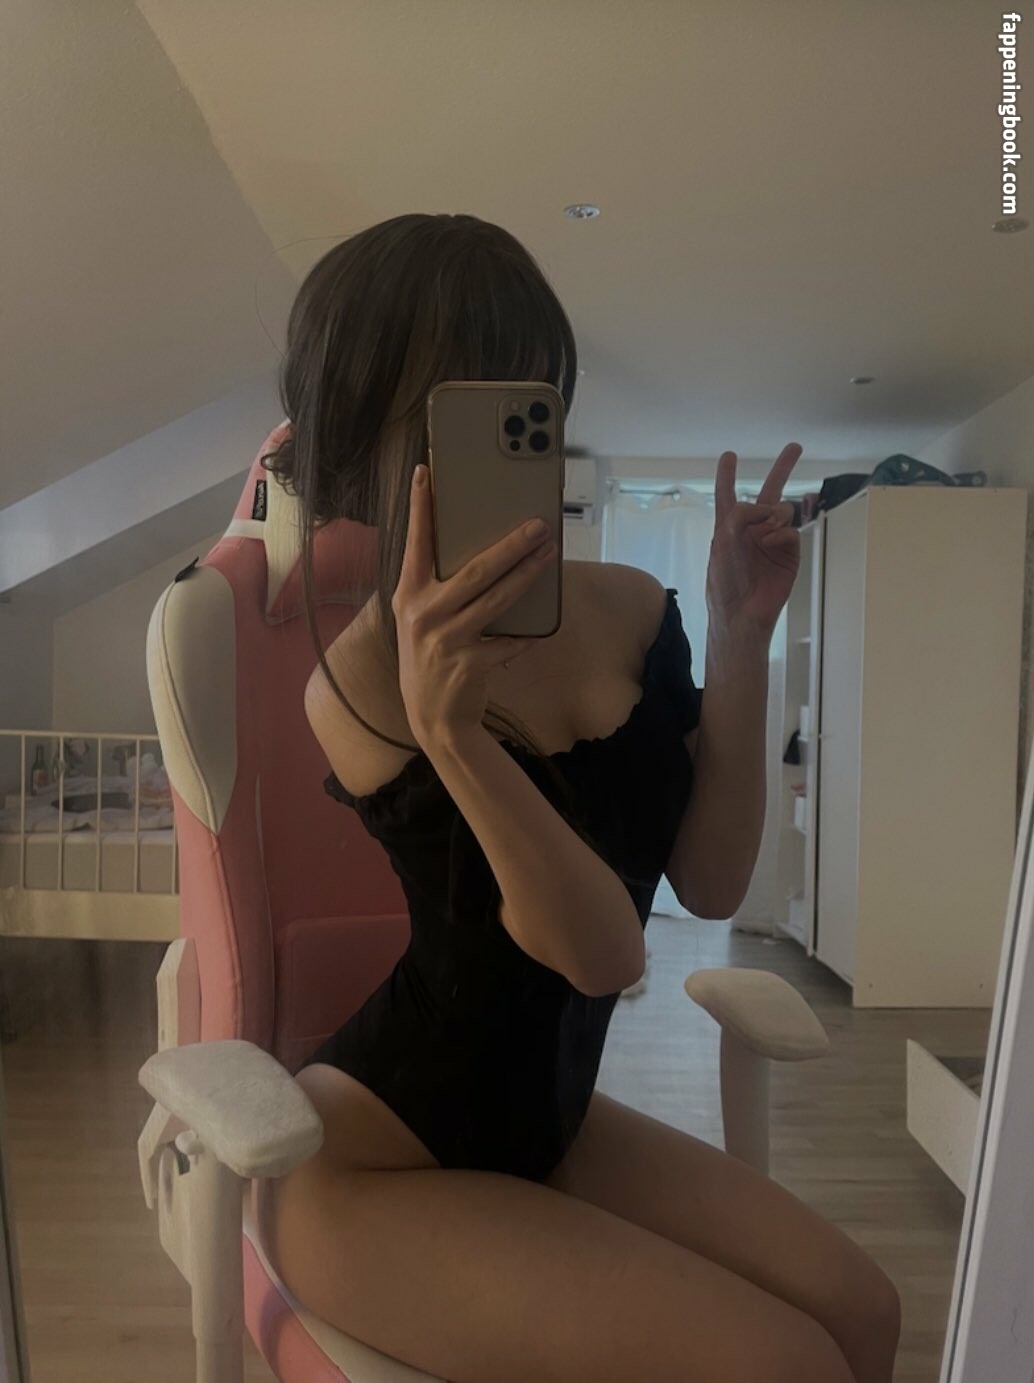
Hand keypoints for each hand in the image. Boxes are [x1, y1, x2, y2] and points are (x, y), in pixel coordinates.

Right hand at [391, 465, 557, 746]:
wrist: (431, 716)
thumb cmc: (431, 657)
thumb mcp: (422, 620)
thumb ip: (439, 589)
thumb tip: (485, 554)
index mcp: (409, 596)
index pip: (415, 543)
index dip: (421, 508)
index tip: (426, 473)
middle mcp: (424, 614)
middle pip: (476, 570)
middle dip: (511, 545)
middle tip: (538, 525)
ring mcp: (446, 640)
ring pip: (498, 599)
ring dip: (528, 575)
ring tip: (549, 554)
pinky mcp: (469, 664)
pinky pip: (509, 640)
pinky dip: (528, 633)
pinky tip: (544, 624)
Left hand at [705, 444, 802, 635]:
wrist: (742, 612)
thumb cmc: (725, 581)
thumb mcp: (722, 541)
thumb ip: (740, 515)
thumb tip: (769, 509)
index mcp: (729, 527)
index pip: (728, 494)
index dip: (727, 475)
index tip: (729, 456)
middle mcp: (753, 530)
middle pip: (768, 492)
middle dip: (782, 469)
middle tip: (795, 447)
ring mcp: (773, 540)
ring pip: (782, 509)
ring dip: (773, 514)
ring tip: (763, 533)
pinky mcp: (789, 553)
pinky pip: (790, 530)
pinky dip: (780, 533)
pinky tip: (770, 543)